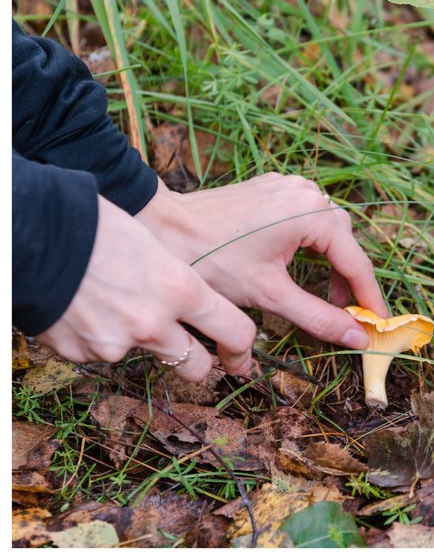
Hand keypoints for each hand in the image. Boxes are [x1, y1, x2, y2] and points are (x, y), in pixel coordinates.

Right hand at [38, 196, 256, 380]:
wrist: (33, 233)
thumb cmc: (96, 225)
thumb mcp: (153, 247)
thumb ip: (174, 280)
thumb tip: (182, 297)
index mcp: (182, 290)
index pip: (235, 332)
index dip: (241, 346)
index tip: (241, 354)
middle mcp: (155, 324)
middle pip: (196, 366)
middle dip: (198, 363)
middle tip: (193, 354)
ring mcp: (117, 344)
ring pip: (144, 357)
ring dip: (139, 342)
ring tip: (119, 309)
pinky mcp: (82, 354)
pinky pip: (101, 353)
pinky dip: (98, 337)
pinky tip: (83, 307)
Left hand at [136, 174, 388, 348]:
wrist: (161, 226)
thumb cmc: (211, 258)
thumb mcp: (269, 294)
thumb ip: (319, 317)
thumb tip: (357, 337)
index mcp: (313, 212)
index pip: (355, 263)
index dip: (369, 299)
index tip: (380, 326)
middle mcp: (308, 192)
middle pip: (345, 244)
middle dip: (349, 283)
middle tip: (350, 318)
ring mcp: (290, 186)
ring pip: (328, 231)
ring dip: (332, 264)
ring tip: (328, 298)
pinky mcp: (274, 189)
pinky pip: (308, 219)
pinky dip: (313, 247)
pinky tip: (304, 269)